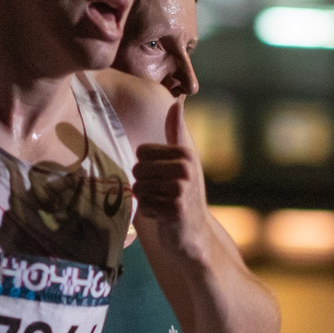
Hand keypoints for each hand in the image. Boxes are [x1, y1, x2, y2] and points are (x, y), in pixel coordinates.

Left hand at [132, 99, 210, 259]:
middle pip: (138, 169)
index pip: (141, 152)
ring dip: (146, 199)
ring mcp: (181, 190)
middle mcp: (185, 169)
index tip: (162, 177)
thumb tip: (177, 101)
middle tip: (163, 194)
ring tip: (163, 204)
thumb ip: (177, 130)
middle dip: (145, 185)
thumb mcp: (185, 159)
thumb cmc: (186, 192)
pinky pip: (143, 205)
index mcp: (185, 153)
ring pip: (139, 188)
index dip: (146, 167)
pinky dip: (149, 213)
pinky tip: (163, 216)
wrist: (195, 231)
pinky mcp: (174, 211)